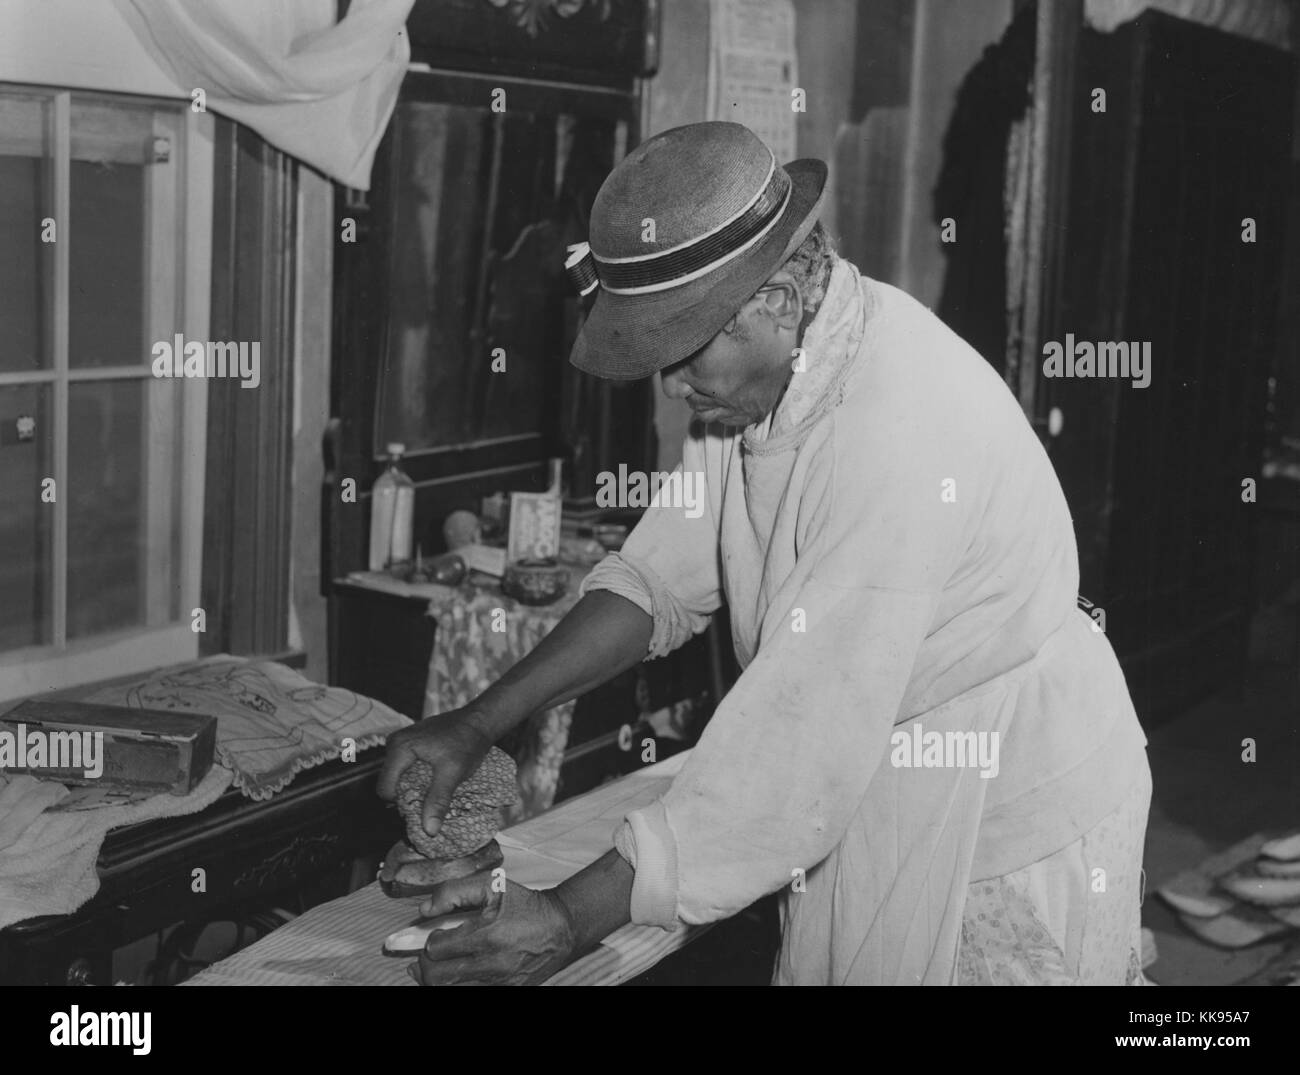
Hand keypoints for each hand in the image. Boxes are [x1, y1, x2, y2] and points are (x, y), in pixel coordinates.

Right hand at [377, 709, 492, 839]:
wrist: (480, 721)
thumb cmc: (467, 743)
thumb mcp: (454, 773)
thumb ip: (438, 800)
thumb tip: (429, 831)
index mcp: (399, 748)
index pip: (385, 789)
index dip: (401, 804)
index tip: (423, 808)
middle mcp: (395, 743)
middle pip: (390, 783)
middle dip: (407, 797)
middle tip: (430, 802)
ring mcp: (402, 741)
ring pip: (399, 776)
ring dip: (413, 788)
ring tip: (434, 791)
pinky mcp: (411, 743)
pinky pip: (406, 767)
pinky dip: (417, 777)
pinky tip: (434, 780)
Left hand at [409, 875, 577, 985]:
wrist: (562, 928)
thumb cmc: (526, 905)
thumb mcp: (492, 885)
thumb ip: (454, 892)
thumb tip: (424, 910)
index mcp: (487, 935)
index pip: (436, 949)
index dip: (430, 941)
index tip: (437, 934)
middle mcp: (492, 964)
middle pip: (437, 977)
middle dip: (426, 965)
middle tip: (432, 954)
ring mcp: (499, 983)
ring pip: (449, 990)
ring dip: (437, 979)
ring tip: (439, 966)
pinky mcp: (507, 992)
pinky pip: (470, 995)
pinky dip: (457, 985)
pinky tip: (458, 975)